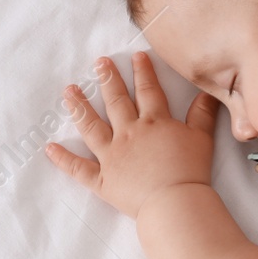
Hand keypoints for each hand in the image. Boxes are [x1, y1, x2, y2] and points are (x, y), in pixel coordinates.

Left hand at [45, 53, 221, 218]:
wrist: (174, 202)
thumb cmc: (190, 171)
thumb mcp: (202, 139)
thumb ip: (202, 115)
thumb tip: (208, 93)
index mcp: (154, 122)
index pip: (148, 91)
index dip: (143, 72)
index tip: (136, 56)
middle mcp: (129, 133)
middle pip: (116, 101)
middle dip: (107, 79)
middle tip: (98, 63)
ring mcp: (112, 155)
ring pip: (91, 127)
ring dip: (79, 107)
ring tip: (69, 91)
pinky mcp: (102, 179)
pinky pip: (79, 168)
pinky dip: (63, 158)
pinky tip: (49, 147)